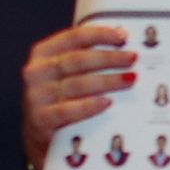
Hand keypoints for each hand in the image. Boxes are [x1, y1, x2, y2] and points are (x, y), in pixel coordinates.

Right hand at [23, 25, 134, 157]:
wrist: (41, 136)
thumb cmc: (61, 98)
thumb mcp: (68, 74)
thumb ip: (89, 58)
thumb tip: (124, 43)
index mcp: (43, 53)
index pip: (74, 37)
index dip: (100, 34)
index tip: (124, 36)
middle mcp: (37, 71)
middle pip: (78, 60)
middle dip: (109, 58)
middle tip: (133, 58)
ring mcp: (36, 96)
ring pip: (77, 84)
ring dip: (107, 81)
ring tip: (129, 80)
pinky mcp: (40, 120)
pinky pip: (67, 110)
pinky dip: (88, 106)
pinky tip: (107, 103)